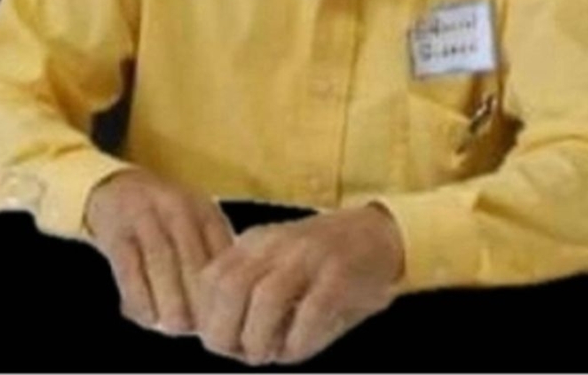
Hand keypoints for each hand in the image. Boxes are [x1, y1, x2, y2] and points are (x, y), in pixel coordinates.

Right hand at [84, 167, 234, 334]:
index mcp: (203, 208)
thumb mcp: (195, 221)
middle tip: (202, 327)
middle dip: (199, 297)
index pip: (222, 248)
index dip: (225, 286)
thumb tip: (225, 302)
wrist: (117, 187)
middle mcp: (177, 208)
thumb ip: (212, 252)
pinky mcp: (117, 232)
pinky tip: (148, 318)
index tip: (225, 313)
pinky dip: (139, 297)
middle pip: (194, 256)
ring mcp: (145, 217)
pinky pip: (129, 268)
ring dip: (171, 299)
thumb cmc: (165, 216)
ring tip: (177, 328)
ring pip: (162, 262)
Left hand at [195, 202, 404, 365]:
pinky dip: (299, 340)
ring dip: (261, 338)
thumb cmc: (323, 265)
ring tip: (271, 354)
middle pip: (230, 286)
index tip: (225, 342)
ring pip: (267, 297)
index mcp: (256, 243)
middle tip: (243, 353)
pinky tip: (300, 348)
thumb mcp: (277, 266)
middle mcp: (278, 244)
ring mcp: (310, 255)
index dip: (208, 319)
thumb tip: (217, 338)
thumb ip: (246, 292)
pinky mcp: (340, 272)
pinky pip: (312, 310)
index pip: (209, 279)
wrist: (379, 234)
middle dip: (225, 332)